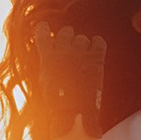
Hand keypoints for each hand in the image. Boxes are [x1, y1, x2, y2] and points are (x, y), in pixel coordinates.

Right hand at [34, 23, 104, 138]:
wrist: (73, 113)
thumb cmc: (56, 102)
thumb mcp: (44, 82)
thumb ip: (47, 66)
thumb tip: (50, 57)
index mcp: (47, 57)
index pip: (42, 34)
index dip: (43, 28)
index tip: (45, 26)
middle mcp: (63, 52)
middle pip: (65, 33)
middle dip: (67, 38)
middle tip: (70, 47)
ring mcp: (79, 54)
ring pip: (81, 38)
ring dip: (82, 45)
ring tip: (83, 56)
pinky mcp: (95, 59)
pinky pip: (98, 42)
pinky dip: (97, 43)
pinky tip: (96, 47)